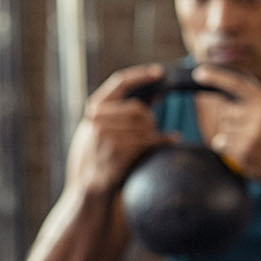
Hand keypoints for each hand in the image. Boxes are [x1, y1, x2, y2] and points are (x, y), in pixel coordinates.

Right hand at [68, 64, 173, 192]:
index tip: (160, 72)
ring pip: (145, 124)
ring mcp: (107, 133)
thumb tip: (154, 94)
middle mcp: (97, 118)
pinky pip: (149, 139)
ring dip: (155, 133)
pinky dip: (165, 140)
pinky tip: (173, 139)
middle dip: (150, 119)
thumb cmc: (98, 158)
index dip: (141, 76)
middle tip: (154, 130)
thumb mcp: (100, 130)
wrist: (87, 188)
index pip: (119, 83)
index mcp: (94, 109)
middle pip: (139, 108)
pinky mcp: (119, 149)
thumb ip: (119, 113)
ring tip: (161, 139)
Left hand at [192, 64, 260, 188]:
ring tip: (250, 141)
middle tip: (250, 129)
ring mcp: (252, 133)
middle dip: (232, 119)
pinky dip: (228, 147)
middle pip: (225, 110)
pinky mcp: (243, 150)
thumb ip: (256, 97)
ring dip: (231, 135)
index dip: (216, 77)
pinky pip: (220, 143)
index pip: (237, 84)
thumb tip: (224, 86)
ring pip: (222, 128)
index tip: (200, 73)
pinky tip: (245, 150)